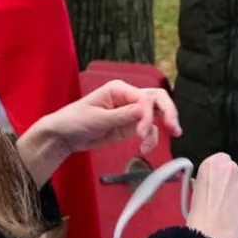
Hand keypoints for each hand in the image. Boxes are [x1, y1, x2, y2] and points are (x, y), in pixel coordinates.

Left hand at [18, 80, 180, 185]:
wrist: (64, 136)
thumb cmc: (74, 120)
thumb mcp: (96, 118)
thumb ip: (121, 115)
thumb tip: (143, 110)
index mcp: (119, 89)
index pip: (144, 97)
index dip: (147, 115)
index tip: (141, 133)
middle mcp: (128, 97)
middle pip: (157, 99)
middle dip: (168, 112)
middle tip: (174, 129)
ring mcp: (131, 112)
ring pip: (156, 114)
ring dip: (161, 127)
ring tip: (149, 145)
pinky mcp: (130, 126)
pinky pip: (148, 129)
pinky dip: (150, 138)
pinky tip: (144, 148)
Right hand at [185, 153, 237, 237]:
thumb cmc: (199, 220)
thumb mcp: (196, 193)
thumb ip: (207, 182)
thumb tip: (213, 184)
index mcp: (211, 165)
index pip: (222, 159)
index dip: (221, 174)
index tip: (219, 183)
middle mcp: (230, 168)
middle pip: (236, 169)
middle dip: (233, 181)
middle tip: (227, 198)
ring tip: (236, 207)